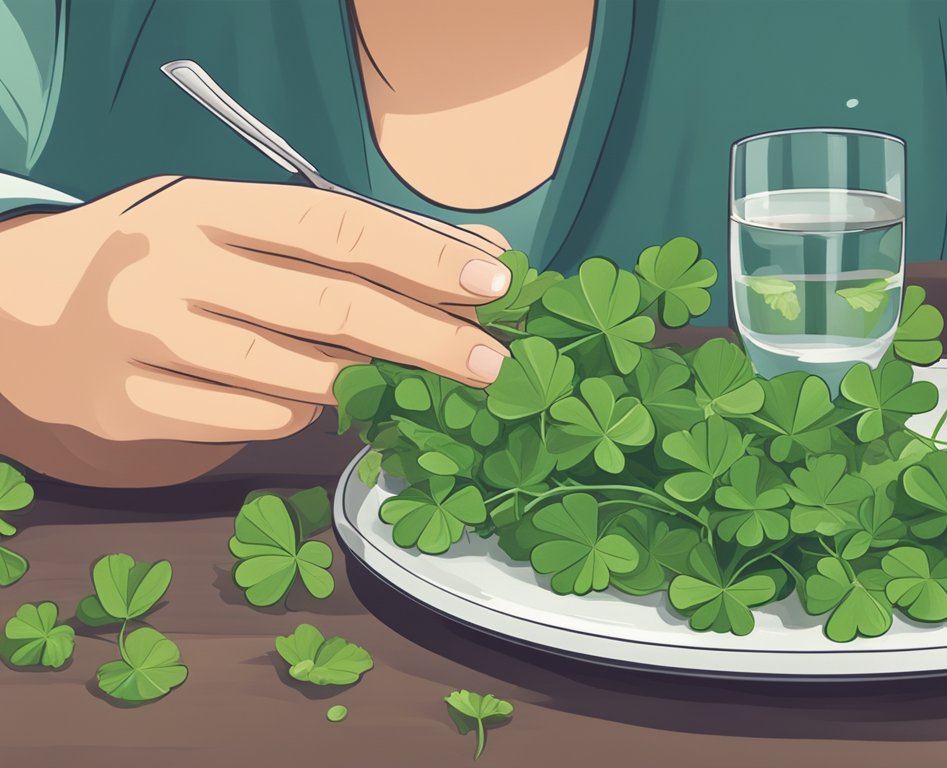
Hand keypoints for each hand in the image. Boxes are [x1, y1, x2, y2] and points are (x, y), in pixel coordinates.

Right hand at [0, 176, 510, 481]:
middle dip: (428, 339)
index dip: (423, 255)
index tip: (495, 281)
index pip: (336, 226)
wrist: (21, 309)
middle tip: (493, 363)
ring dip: (371, 382)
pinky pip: (254, 421)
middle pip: (331, 308)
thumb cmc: (159, 256)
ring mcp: (146, 342)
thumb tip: (469, 255)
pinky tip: (320, 399)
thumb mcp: (231, 222)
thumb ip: (341, 237)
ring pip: (298, 376)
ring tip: (413, 382)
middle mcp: (171, 269)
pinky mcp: (131, 408)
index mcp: (203, 205)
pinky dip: (303, 413)